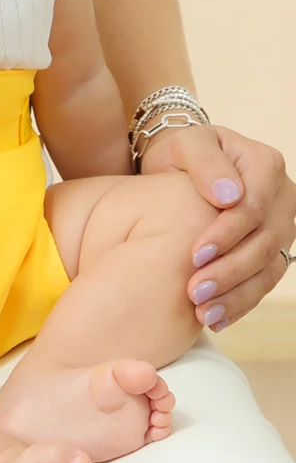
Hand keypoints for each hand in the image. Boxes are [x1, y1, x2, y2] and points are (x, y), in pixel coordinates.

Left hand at [141, 123, 295, 329]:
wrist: (180, 166)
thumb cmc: (180, 151)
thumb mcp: (186, 144)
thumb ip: (206, 163)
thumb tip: (230, 197)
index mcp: (264, 164)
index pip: (253, 207)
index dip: (228, 234)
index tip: (196, 255)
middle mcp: (282, 196)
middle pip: (264, 241)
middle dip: (230, 271)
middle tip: (195, 292)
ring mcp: (280, 225)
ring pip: (268, 267)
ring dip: (237, 294)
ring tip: (204, 313)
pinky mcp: (271, 249)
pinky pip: (263, 281)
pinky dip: (241, 302)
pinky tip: (216, 319)